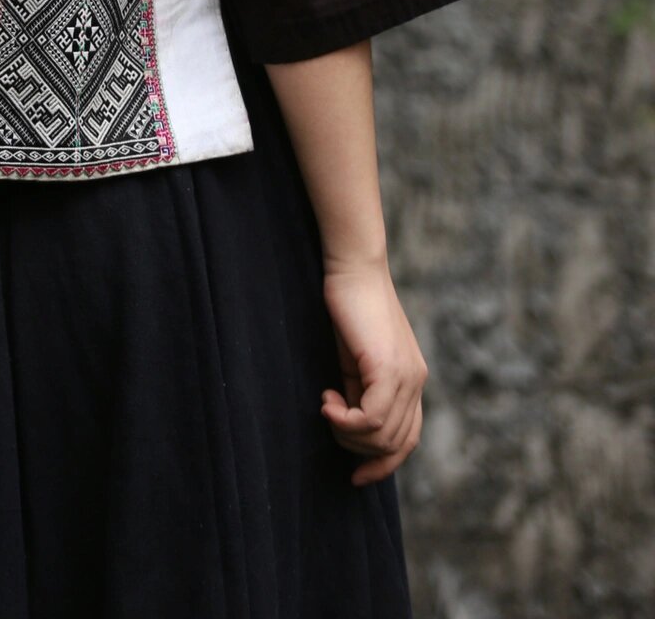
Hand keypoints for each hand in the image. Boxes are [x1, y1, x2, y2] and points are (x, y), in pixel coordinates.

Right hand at [319, 257, 427, 486]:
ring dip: (347, 431)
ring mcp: (406, 376)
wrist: (353, 268)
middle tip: (330, 417)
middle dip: (356, 446)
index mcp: (412, 380)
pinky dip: (345, 419)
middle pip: (394, 445)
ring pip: (382, 436)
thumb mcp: (356, 359)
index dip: (382, 465)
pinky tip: (327, 399)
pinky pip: (372, 418)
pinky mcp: (388, 368)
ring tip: (327, 403)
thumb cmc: (349, 307)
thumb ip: (361, 390)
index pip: (407, 440)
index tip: (355, 476)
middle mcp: (416, 382)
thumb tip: (352, 425)